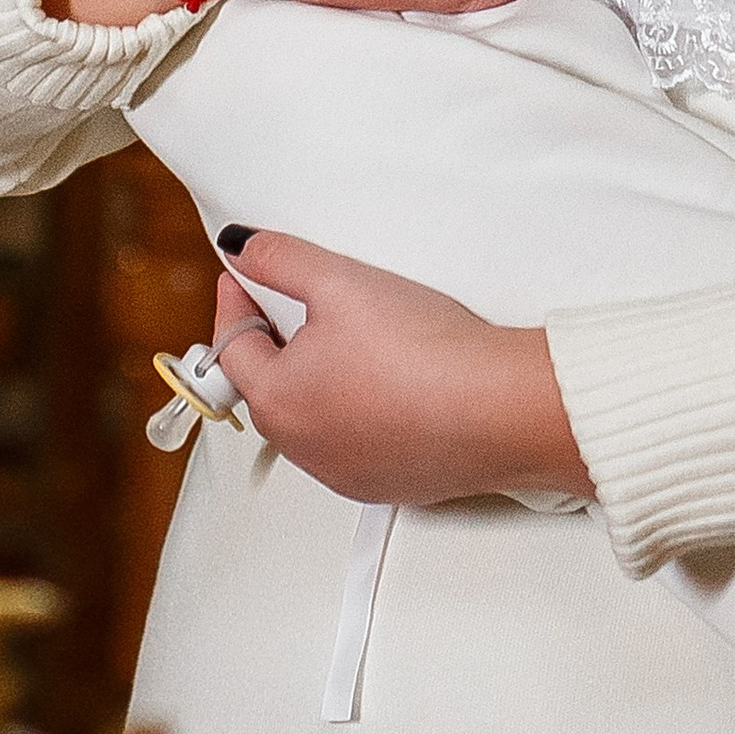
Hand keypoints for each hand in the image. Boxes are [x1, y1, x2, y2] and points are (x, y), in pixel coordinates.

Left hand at [212, 232, 590, 506]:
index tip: (244, 277)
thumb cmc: (424, 353)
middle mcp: (303, 450)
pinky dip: (360, 413)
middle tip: (290, 307)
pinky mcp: (391, 485)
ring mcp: (347, 475)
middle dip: (274, 344)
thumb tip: (241, 248)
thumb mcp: (341, 281)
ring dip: (318, 382)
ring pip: (314, 419)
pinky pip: (358, 444)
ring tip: (351, 343)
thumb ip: (281, 260)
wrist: (503, 409)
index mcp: (277, 402)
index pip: (231, 348)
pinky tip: (392, 384)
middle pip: (269, 387)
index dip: (235, 302)